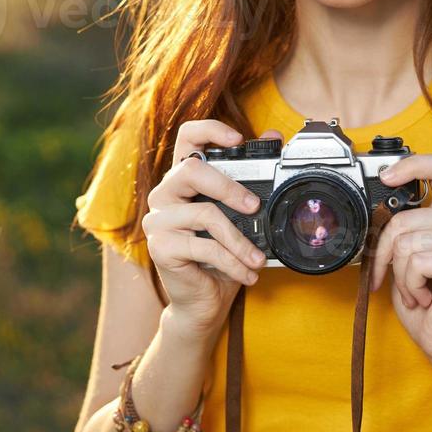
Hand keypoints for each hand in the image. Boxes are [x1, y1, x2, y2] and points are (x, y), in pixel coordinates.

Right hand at [143, 120, 281, 339]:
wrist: (204, 301)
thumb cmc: (220, 256)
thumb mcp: (240, 217)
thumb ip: (252, 178)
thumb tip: (274, 136)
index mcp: (183, 179)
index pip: (187, 138)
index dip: (209, 130)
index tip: (237, 139)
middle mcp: (164, 194)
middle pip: (192, 170)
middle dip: (230, 187)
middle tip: (255, 205)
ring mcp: (158, 220)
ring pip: (205, 214)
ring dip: (239, 240)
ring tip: (257, 258)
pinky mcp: (160, 246)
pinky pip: (204, 246)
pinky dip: (233, 261)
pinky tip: (247, 272)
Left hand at [368, 153, 431, 368]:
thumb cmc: (424, 297)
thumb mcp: (406, 255)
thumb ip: (402, 228)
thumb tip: (376, 209)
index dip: (410, 165)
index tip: (386, 177)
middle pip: (404, 218)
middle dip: (387, 254)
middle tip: (401, 279)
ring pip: (405, 243)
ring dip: (400, 275)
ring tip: (417, 290)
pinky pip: (415, 263)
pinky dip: (410, 286)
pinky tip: (426, 297)